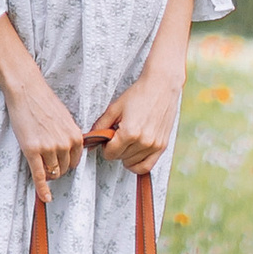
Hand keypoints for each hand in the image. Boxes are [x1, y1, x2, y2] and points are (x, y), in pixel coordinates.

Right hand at [0, 60, 91, 191]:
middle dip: (56, 168)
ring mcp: (48, 148)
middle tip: (45, 160)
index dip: (66, 164)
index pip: (75, 162)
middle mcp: (65, 144)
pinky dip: (43, 189)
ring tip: (38, 161)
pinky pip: (40, 176)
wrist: (26, 90)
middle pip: (64, 169)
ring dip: (47, 173)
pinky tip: (45, 198)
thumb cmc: (44, 102)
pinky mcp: (32, 150)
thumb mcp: (65, 119)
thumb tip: (69, 152)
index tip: (59, 162)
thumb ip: (69, 137)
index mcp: (75, 136)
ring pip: (52, 172)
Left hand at [91, 53, 183, 174]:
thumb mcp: (115, 108)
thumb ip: (101, 125)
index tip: (108, 139)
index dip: (105, 147)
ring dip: (126, 155)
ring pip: (132, 163)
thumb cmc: (139, 94)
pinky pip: (147, 166)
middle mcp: (143, 142)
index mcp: (130, 132)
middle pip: (121, 158)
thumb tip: (90, 140)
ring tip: (127, 141)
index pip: (110, 153)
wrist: (161, 86)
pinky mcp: (162, 146)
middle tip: (117, 136)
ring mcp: (154, 145)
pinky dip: (138, 165)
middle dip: (115, 149)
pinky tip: (133, 156)